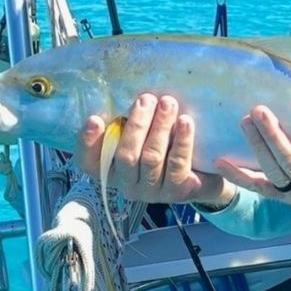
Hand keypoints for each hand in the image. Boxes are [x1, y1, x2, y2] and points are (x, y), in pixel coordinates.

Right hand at [75, 94, 233, 206]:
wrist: (203, 175)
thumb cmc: (164, 148)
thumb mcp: (143, 137)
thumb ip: (128, 124)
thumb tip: (127, 98)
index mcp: (111, 171)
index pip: (90, 162)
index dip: (88, 142)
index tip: (94, 119)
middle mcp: (128, 185)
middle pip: (126, 155)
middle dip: (137, 124)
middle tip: (147, 99)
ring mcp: (152, 191)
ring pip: (152, 158)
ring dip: (160, 127)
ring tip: (168, 103)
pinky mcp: (177, 191)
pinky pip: (178, 163)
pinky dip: (182, 141)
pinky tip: (185, 122)